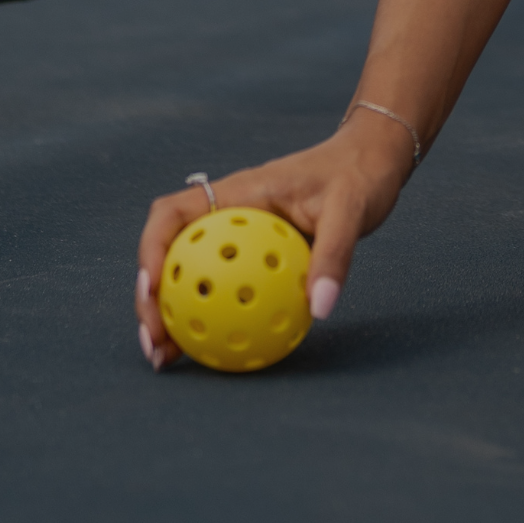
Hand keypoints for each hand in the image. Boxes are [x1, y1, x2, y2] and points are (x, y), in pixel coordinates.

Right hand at [133, 113, 415, 368]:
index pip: (173, 215)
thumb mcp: (350, 210)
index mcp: (236, 193)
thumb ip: (334, 255)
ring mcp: (236, 237)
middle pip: (169, 255)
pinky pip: (226, 289)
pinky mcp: (252, 258)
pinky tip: (216, 355)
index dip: (151, 252)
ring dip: (173, 315)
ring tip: (167, 361)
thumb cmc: (358, 175)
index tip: (152, 293)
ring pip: (190, 276)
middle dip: (151, 300)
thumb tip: (318, 309)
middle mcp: (226, 214)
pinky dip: (214, 318)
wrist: (372, 162)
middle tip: (155, 344)